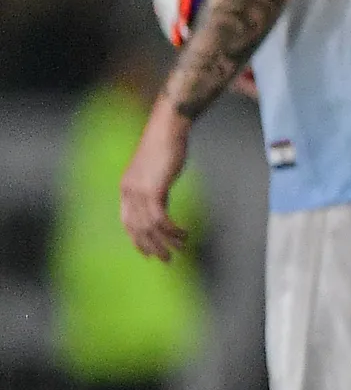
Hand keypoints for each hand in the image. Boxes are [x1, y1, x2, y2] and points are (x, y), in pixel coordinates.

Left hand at [118, 98, 193, 260]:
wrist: (168, 129)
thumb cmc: (166, 145)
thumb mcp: (156, 172)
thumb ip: (155, 189)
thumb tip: (161, 203)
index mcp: (126, 188)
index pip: (127, 222)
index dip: (137, 240)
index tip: (148, 253)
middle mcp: (129, 192)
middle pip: (137, 229)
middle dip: (152, 247)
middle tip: (167, 260)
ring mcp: (139, 191)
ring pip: (150, 227)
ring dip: (167, 241)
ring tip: (181, 249)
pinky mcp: (154, 190)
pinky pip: (161, 219)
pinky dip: (173, 230)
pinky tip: (185, 233)